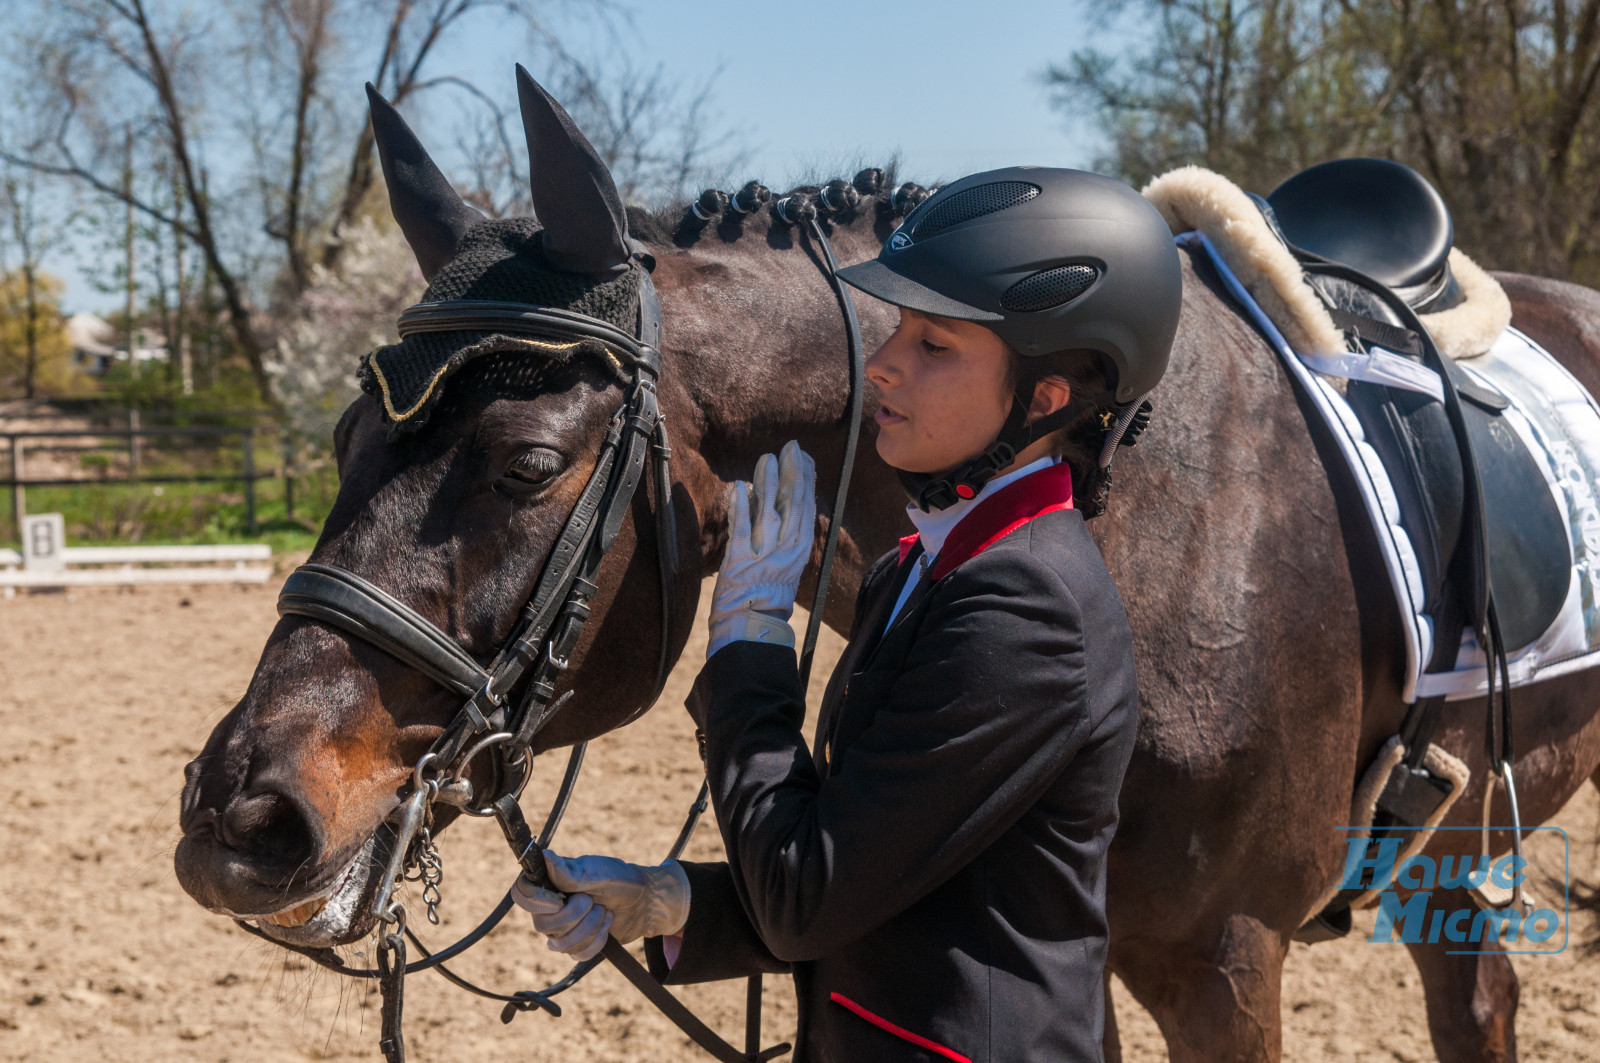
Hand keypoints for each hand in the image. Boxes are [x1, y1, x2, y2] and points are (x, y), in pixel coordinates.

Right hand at [511, 850, 690, 960]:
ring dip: (590, 928)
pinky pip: (577, 955)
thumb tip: (545, 856)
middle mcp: (550, 907)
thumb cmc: (621, 880)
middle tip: (594, 900)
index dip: (536, 902)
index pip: (522, 894)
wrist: (644, 902)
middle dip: (575, 915)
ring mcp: (561, 930)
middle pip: (542, 925)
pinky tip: (606, 926)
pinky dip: (597, 941)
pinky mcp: (576, 946)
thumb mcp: (599, 872)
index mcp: (550, 883)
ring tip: (604, 911)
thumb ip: (571, 871)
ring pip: (560, 945)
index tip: (560, 900)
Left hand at [708, 440, 815, 656]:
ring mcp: (764, 554)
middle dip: (792, 472)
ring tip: (767, 459)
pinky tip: (741, 487)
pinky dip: (742, 507)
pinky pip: (742, 529)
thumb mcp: (786, 562)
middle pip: (792, 504)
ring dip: (768, 482)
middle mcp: (786, 549)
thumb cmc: (768, 594)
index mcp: (800, 548)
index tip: (803, 456)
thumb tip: (783, 500)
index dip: (806, 478)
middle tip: (789, 448)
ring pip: (770, 511)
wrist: (754, 623)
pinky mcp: (740, 561)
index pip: (806, 506)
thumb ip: (787, 534)